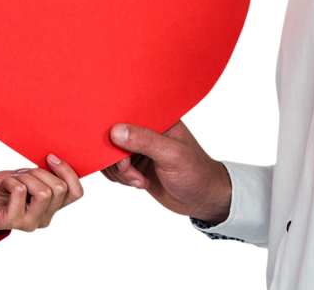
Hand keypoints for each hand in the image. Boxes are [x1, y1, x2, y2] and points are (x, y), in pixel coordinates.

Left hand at [0, 155, 85, 235]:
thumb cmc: (2, 185)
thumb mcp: (30, 175)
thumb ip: (48, 175)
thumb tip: (58, 160)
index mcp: (53, 207)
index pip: (78, 193)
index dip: (69, 172)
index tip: (50, 158)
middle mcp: (45, 219)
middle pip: (59, 189)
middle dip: (39, 172)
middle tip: (22, 174)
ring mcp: (31, 224)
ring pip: (43, 192)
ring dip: (25, 178)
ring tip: (13, 181)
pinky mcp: (14, 222)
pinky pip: (20, 191)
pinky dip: (10, 181)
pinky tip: (4, 186)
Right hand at [98, 119, 231, 223]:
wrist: (203, 201)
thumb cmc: (196, 172)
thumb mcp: (172, 155)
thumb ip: (145, 141)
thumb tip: (115, 131)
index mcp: (157, 118)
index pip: (127, 113)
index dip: (114, 127)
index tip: (113, 145)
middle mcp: (145, 131)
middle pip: (113, 136)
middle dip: (116, 157)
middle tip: (127, 170)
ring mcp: (138, 149)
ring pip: (110, 155)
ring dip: (119, 172)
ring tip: (139, 181)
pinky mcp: (134, 167)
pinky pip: (114, 169)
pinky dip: (119, 179)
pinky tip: (139, 185)